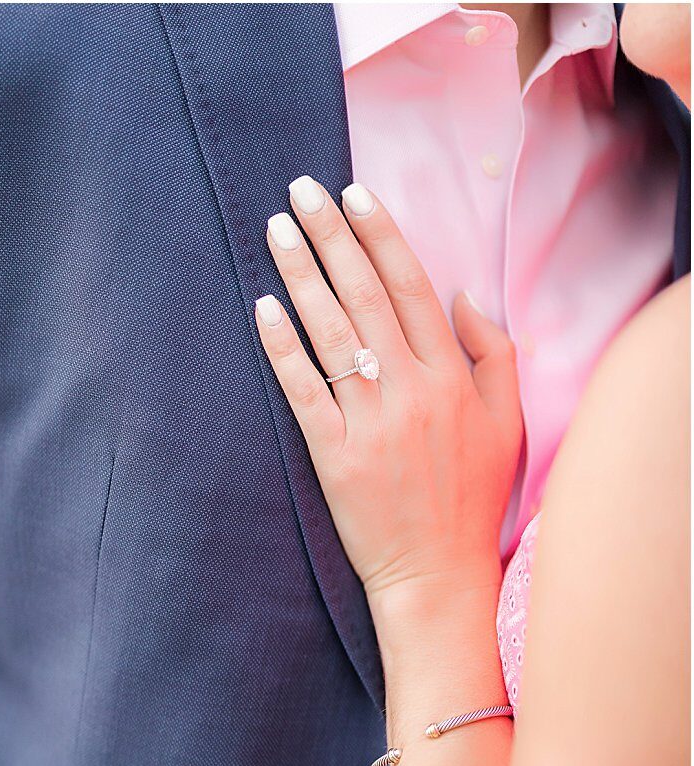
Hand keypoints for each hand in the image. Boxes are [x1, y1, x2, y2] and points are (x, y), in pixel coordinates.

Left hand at [253, 177, 522, 603]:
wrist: (436, 571)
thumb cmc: (469, 495)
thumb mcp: (506, 420)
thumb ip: (492, 353)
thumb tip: (463, 295)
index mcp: (453, 374)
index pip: (410, 286)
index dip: (380, 235)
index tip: (354, 193)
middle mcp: (412, 389)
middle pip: (365, 295)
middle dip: (331, 236)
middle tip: (300, 191)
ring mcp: (371, 421)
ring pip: (332, 332)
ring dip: (301, 275)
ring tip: (276, 231)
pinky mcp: (334, 455)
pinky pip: (304, 390)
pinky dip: (283, 347)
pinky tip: (263, 308)